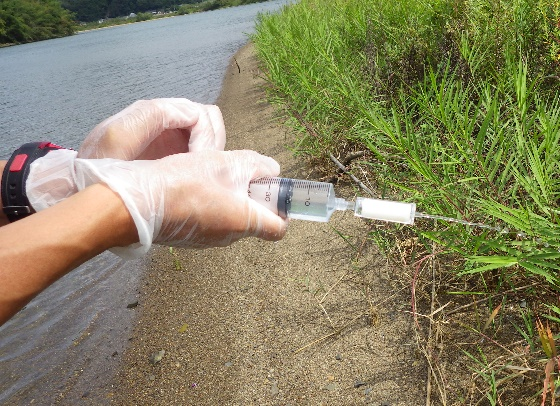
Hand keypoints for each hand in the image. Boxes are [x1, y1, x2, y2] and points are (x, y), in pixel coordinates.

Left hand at [27, 98, 225, 212]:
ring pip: (207, 130)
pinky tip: (195, 175)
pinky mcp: (170, 151)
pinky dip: (205, 157)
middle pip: (207, 117)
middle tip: (204, 169)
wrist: (84, 192)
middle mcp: (162, 119)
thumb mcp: (116, 140)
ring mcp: (167, 135)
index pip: (198, 113)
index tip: (199, 164)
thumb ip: (151, 116)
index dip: (205, 137)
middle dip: (212, 141)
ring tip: (201, 172)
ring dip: (210, 149)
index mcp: (149, 114)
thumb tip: (191, 113)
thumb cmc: (98, 170)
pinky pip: (199, 144)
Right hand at [73, 150, 286, 257]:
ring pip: (230, 216)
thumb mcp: (226, 163)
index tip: (276, 192)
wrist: (134, 201)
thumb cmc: (181, 182)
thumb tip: (271, 170)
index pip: (279, 229)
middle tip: (237, 172)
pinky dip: (208, 202)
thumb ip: (256, 165)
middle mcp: (228, 237)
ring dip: (228, 195)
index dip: (283, 209)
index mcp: (244, 222)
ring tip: (210, 174)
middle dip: (252, 195)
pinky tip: (192, 184)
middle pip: (254, 218)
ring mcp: (207, 239)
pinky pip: (209, 218)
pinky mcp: (189, 236)